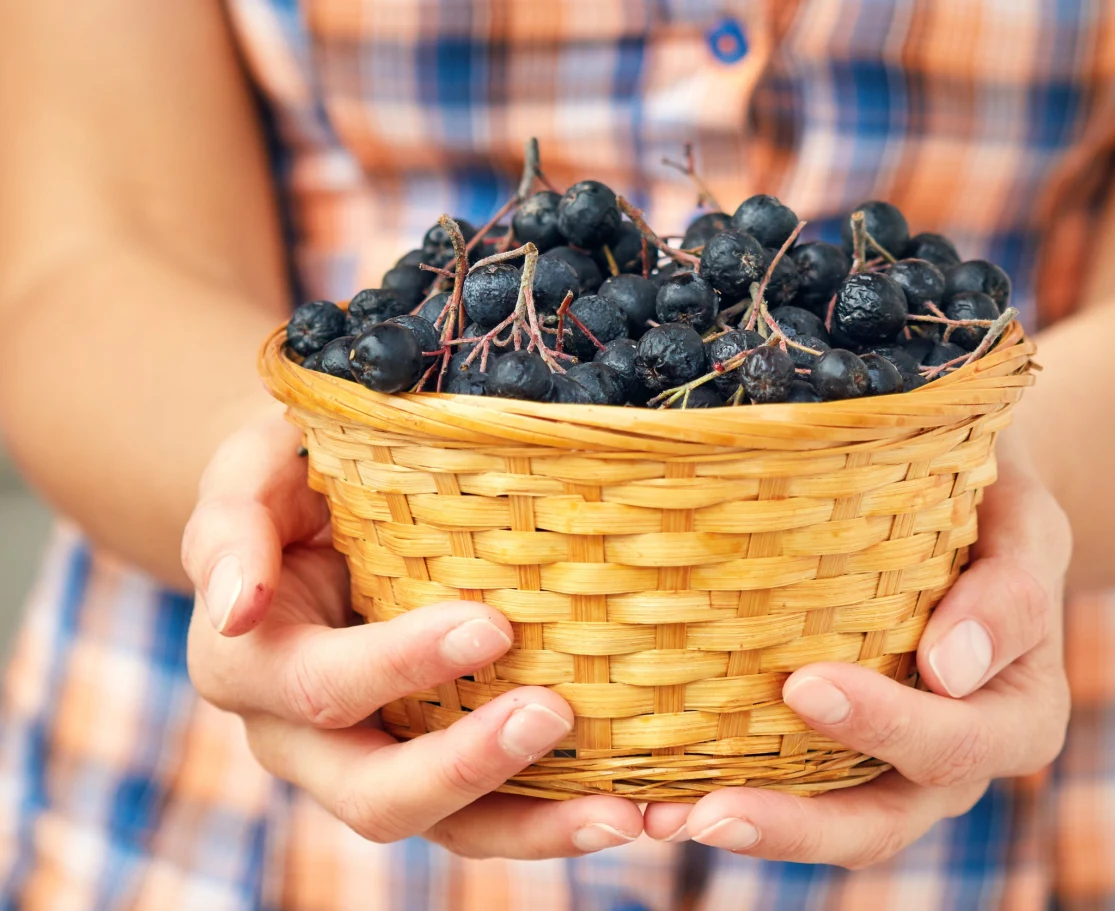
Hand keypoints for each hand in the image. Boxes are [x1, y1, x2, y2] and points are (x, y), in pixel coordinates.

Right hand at [181, 414, 643, 857]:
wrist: (320, 511)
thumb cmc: (293, 480)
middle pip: (374, 794)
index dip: (398, 666)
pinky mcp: (439, 767)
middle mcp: (304, 740)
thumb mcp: (248, 475)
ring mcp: (375, 764)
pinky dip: (563, 819)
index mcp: (251, 667)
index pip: (319, 686)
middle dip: (466, 766)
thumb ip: (232, 528)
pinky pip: (497, 814)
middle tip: (554, 714)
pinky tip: (641, 807)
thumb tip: (235, 607)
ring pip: (448, 829)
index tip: (491, 626)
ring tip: (626, 813)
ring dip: (537, 827)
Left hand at [642, 429, 1071, 866]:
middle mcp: (959, 761)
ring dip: (750, 830)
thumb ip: (1006, 589)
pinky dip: (726, 797)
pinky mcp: (842, 759)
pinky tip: (656, 799)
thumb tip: (949, 667)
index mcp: (1019, 714)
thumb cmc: (994, 508)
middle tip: (711, 810)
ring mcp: (896, 770)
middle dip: (797, 823)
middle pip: (885, 818)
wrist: (970, 512)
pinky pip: (791, 793)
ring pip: (830, 826)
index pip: (960, 737)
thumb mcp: (1022, 524)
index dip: (887, 724)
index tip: (805, 686)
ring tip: (664, 820)